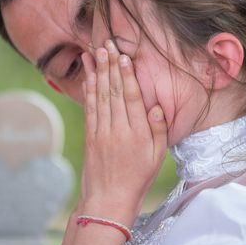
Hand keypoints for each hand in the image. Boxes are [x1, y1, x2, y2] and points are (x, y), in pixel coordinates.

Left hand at [80, 40, 166, 225]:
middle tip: (106, 44)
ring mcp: (101, 132)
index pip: (131, 98)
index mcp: (137, 134)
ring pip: (99, 96)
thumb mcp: (157, 157)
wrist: (108, 199)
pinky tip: (87, 75)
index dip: (127, 76)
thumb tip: (156, 106)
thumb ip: (158, 130)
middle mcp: (117, 130)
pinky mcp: (90, 135)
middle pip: (113, 92)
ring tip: (95, 52)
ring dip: (97, 72)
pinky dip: (88, 89)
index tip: (124, 57)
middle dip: (110, 66)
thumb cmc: (137, 178)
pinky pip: (89, 108)